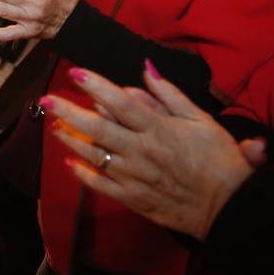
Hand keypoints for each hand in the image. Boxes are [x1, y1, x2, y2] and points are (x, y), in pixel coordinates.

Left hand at [45, 64, 257, 240]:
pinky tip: (69, 163)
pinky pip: (102, 186)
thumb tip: (145, 68)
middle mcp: (141, 151)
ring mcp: (134, 177)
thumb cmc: (218, 158)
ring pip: (95, 155)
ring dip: (71, 140)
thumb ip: (170, 94)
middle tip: (46, 100)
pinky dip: (84, 174)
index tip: (74, 72)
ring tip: (54, 126)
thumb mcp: (201, 119)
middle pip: (98, 128)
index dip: (96, 86)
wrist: (227, 206)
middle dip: (69, 112)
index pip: (121, 103)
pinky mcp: (133, 199)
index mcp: (158, 128)